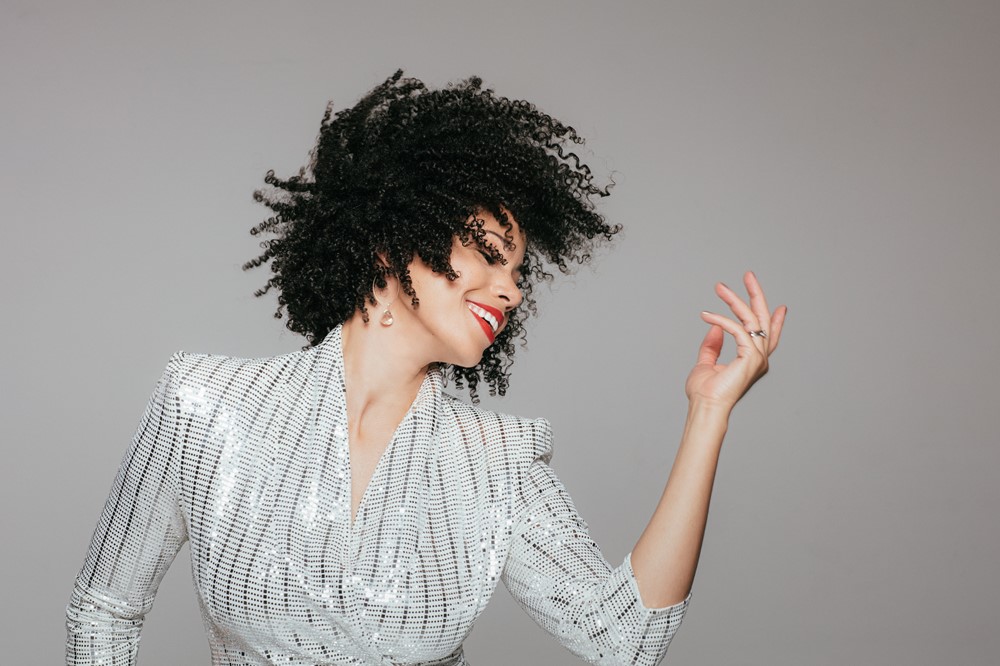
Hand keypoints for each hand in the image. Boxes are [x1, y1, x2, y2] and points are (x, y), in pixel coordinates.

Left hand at [685, 271, 786, 409]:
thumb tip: (714, 326)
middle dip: (756, 295)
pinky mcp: (749, 357)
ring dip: (735, 300)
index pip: (767, 336)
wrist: (705, 407)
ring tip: (720, 287)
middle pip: (763, 320)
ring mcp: (757, 357)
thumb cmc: (705, 393)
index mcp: (752, 360)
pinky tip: (706, 315)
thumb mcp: (706, 363)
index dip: (775, 321)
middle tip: (748, 275)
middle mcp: (759, 358)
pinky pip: (738, 329)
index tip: (780, 307)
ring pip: (751, 319)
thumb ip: (712, 346)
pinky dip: (721, 319)